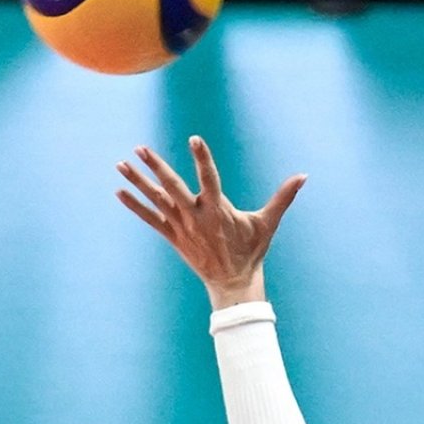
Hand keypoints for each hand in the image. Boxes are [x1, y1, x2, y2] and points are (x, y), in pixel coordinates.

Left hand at [115, 136, 305, 309]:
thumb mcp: (267, 223)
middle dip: (155, 167)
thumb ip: (283, 197)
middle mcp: (196, 217)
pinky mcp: (173, 237)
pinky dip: (134, 205)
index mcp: (218, 210)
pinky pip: (150, 219)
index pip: (209, 178)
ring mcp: (181, 227)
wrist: (233, 283)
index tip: (194, 139)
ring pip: (156, 200)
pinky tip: (119, 191)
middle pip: (172, 187)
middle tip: (140, 149)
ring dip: (138, 182)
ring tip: (121, 164)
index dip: (202, 158)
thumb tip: (304, 176)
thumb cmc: (251, 250)